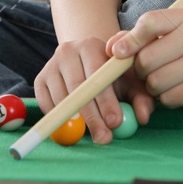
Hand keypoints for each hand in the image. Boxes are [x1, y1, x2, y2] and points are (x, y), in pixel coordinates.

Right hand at [35, 37, 154, 145]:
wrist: (85, 62)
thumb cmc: (113, 76)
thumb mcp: (131, 82)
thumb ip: (141, 98)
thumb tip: (143, 117)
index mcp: (92, 45)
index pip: (98, 74)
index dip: (106, 101)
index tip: (115, 122)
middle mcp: (68, 50)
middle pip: (77, 87)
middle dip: (92, 116)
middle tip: (104, 137)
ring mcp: (51, 64)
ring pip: (61, 98)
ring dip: (76, 122)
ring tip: (92, 134)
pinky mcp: (39, 79)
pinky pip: (46, 104)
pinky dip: (59, 119)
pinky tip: (75, 125)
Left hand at [106, 10, 182, 112]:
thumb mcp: (166, 36)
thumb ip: (135, 38)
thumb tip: (111, 48)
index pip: (149, 23)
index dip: (129, 39)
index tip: (117, 53)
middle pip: (146, 59)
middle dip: (140, 70)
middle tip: (148, 71)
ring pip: (155, 81)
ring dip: (152, 87)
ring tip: (164, 81)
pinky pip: (168, 98)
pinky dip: (165, 98)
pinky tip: (176, 91)